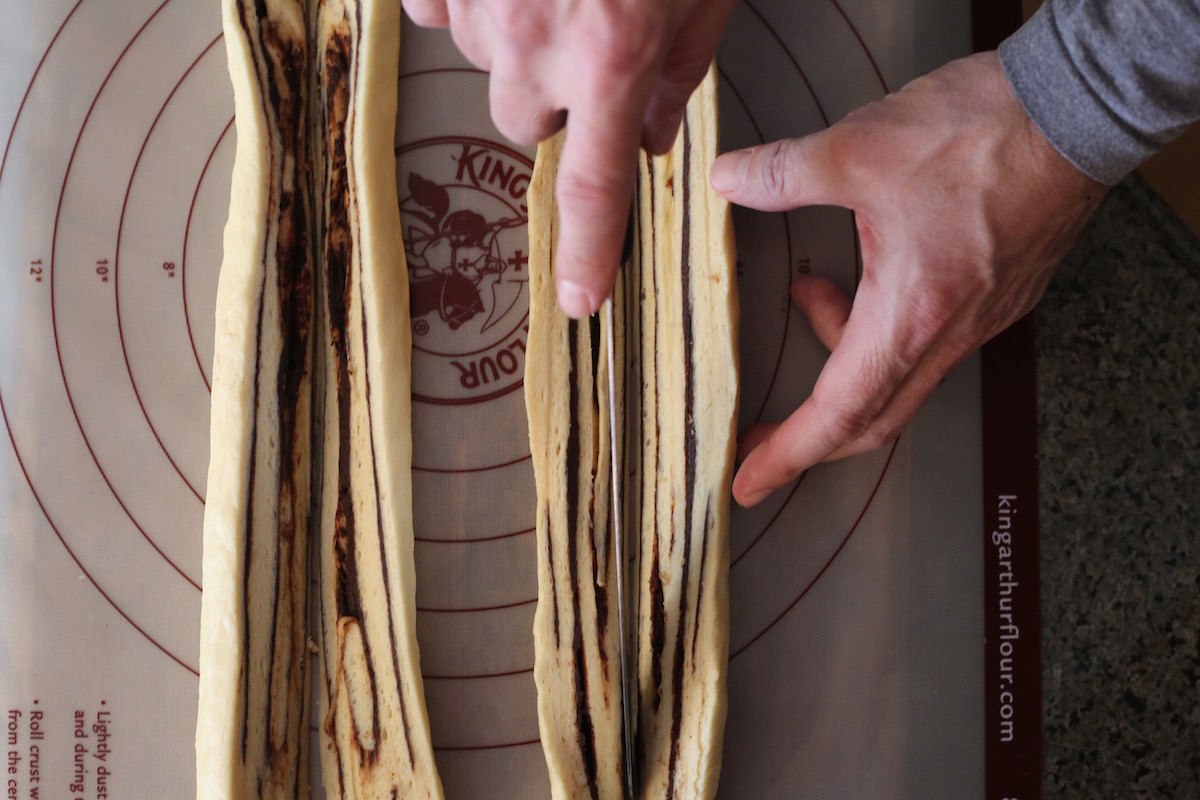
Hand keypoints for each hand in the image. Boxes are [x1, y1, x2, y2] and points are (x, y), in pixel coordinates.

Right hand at [404, 0, 736, 316]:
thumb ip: (680, 70)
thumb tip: (653, 138)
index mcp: (613, 56)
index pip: (593, 187)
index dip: (585, 251)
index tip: (580, 299)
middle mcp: (536, 41)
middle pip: (521, 119)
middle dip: (549, 92)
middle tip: (582, 32)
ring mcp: (479, 2)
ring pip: (482, 62)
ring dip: (512, 37)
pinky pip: (434, 12)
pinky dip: (465, 0)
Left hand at [711, 52, 1105, 506]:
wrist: (1078, 109)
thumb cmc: (983, 134)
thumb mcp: (859, 149)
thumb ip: (783, 173)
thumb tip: (728, 181)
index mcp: (911, 317)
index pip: (838, 412)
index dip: (788, 454)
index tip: (750, 483)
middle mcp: (950, 334)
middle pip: (873, 418)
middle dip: (811, 433)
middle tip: (761, 434)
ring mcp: (980, 319)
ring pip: (901, 377)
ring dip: (844, 353)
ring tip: (809, 291)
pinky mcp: (998, 295)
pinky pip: (930, 343)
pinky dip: (882, 329)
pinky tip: (866, 273)